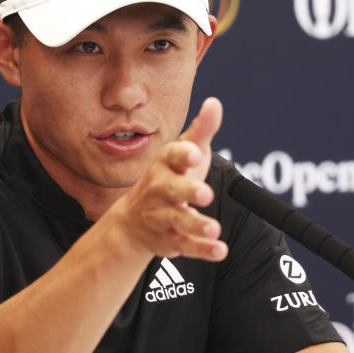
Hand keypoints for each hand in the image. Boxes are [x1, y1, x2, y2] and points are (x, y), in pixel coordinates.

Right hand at [112, 97, 227, 261]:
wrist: (134, 221)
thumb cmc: (169, 177)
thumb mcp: (185, 151)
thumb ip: (202, 129)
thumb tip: (214, 103)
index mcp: (165, 164)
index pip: (171, 155)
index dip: (183, 153)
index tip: (195, 152)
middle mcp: (160, 190)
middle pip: (171, 189)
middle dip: (187, 191)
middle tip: (205, 193)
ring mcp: (162, 216)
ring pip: (177, 220)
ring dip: (196, 224)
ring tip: (214, 229)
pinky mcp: (169, 240)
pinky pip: (185, 246)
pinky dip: (202, 249)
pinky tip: (220, 249)